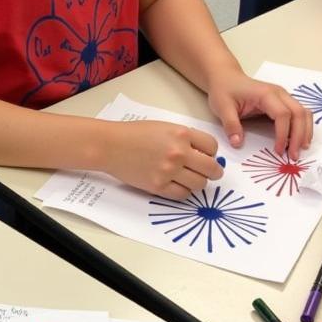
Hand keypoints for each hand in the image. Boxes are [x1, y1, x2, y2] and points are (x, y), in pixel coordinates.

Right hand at [102, 119, 222, 198]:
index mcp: (181, 134)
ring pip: (199, 184)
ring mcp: (168, 171)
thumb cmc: (133, 134)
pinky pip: (182, 194)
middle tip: (208, 173)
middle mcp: (178, 153)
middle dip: (213, 172)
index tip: (206, 156)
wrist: (109, 146)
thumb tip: (203, 154)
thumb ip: (184, 138)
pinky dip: (183, 191)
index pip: (212, 147)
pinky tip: (176, 185)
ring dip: (197, 182)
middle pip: (211, 169)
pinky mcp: (158, 186)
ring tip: (187, 178)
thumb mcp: (164, 127)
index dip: (211, 153)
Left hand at [206, 68, 312, 158]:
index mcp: (265, 94)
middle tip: (293, 156)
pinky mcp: (283, 101)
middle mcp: (279, 93)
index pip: (283, 114)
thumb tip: (237, 143)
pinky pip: (299, 113)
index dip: (283, 134)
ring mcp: (284, 96)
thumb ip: (230, 125)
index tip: (278, 150)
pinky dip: (302, 126)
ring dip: (305, 131)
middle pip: (299, 113)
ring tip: (300, 149)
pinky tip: (299, 139)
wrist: (226, 78)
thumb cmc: (224, 90)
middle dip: (299, 136)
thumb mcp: (222, 107)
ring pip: (304, 113)